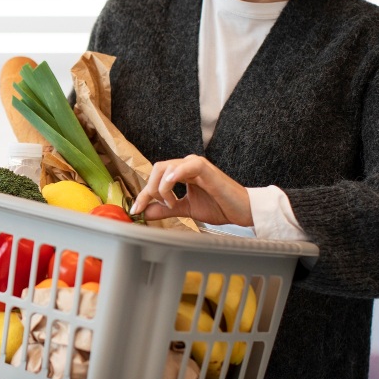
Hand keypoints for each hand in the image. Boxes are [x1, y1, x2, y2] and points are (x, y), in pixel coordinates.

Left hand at [129, 154, 253, 227]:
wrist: (242, 211)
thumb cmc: (219, 206)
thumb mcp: (186, 209)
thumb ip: (166, 209)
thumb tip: (145, 213)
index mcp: (181, 172)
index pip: (156, 178)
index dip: (143, 194)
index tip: (135, 210)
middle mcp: (187, 165)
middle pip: (157, 169)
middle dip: (150, 190)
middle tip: (157, 206)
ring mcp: (196, 165)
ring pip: (167, 167)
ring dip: (162, 188)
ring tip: (171, 203)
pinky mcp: (206, 169)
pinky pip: (187, 166)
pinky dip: (176, 174)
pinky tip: (172, 184)